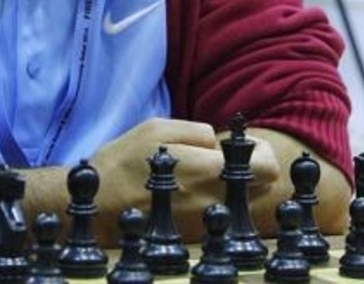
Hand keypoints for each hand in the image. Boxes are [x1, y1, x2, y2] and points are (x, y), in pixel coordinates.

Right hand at [87, 117, 277, 240]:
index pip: (267, 168)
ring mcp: (204, 222)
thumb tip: (219, 142)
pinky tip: (189, 190)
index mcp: (206, 171)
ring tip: (202, 173)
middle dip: (248, 168)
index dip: (261, 152)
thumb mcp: (158, 128)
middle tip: (223, 156)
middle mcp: (211, 201)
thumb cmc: (123, 162)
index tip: (245, 145)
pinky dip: (214, 200)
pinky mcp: (194, 234)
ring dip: (232, 185)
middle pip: (260, 187)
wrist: (96, 207)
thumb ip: (198, 131)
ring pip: (241, 202)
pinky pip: (219, 214)